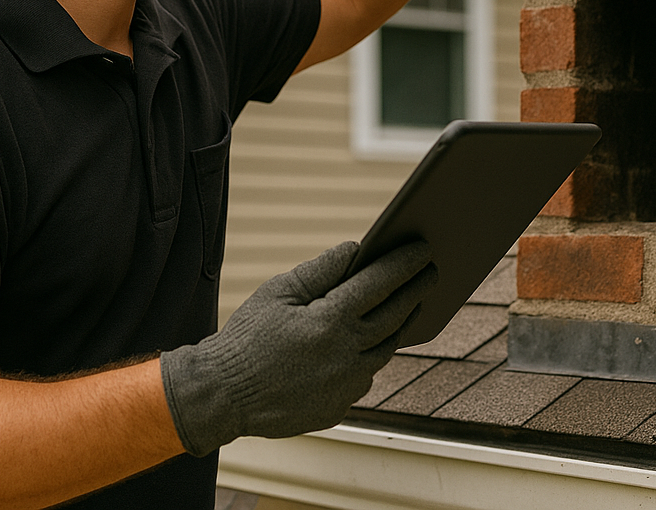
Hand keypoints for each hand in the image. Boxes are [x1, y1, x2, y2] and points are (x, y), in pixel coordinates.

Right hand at [160, 240, 435, 455]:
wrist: (222, 396)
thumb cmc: (247, 337)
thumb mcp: (279, 291)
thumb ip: (321, 269)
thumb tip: (356, 248)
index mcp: (331, 321)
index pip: (381, 283)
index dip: (405, 262)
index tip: (424, 248)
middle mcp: (347, 354)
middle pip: (395, 315)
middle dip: (416, 289)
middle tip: (432, 271)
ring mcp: (346, 385)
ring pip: (386, 348)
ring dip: (401, 323)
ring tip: (410, 302)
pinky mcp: (339, 407)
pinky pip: (366, 375)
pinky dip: (372, 353)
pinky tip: (373, 339)